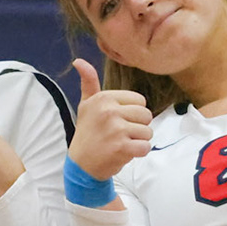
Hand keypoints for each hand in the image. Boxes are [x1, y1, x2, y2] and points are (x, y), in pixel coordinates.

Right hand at [66, 59, 152, 181]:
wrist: (81, 165)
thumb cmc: (87, 133)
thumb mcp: (86, 105)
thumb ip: (88, 82)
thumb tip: (78, 61)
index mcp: (104, 98)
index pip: (139, 101)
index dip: (133, 113)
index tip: (117, 121)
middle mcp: (109, 111)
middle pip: (146, 115)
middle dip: (138, 127)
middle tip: (120, 135)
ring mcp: (116, 129)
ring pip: (148, 132)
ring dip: (139, 141)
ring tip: (122, 143)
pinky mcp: (122, 147)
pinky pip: (145, 146)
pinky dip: (139, 152)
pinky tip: (125, 153)